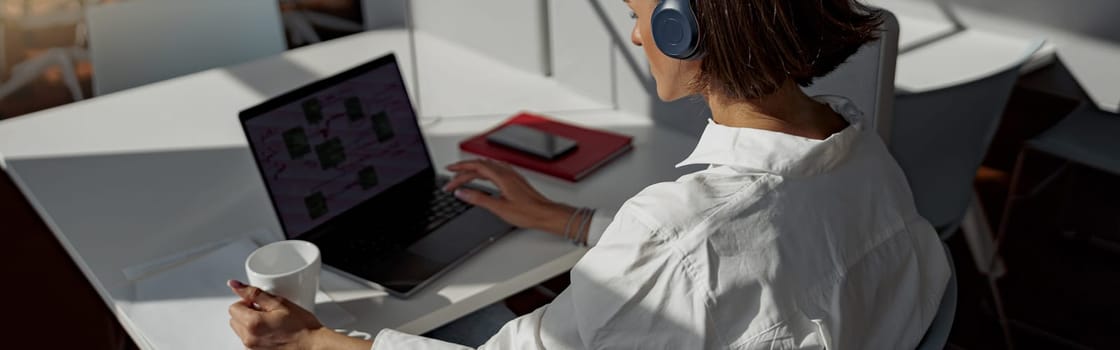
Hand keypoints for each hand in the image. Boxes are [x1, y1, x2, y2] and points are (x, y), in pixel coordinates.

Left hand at [227, 280, 367, 349]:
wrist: (312, 346)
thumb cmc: (301, 327)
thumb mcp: (279, 303)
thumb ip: (255, 293)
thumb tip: (236, 285)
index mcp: (252, 323)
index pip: (234, 307)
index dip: (247, 301)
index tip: (260, 303)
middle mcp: (248, 338)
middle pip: (234, 319)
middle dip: (247, 312)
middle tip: (267, 311)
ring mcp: (252, 348)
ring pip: (241, 330)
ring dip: (250, 323)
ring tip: (271, 322)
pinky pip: (249, 339)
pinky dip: (256, 334)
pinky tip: (272, 332)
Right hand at [444, 159, 575, 234]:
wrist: (546, 214)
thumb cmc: (528, 212)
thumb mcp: (499, 208)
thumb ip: (478, 199)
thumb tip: (461, 192)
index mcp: (502, 176)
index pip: (475, 167)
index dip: (460, 168)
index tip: (448, 171)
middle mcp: (507, 172)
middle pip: (480, 164)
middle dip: (463, 169)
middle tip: (451, 176)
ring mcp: (512, 175)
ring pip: (488, 165)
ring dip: (473, 168)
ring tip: (462, 175)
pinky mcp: (515, 179)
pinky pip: (495, 168)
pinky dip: (483, 170)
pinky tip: (483, 175)